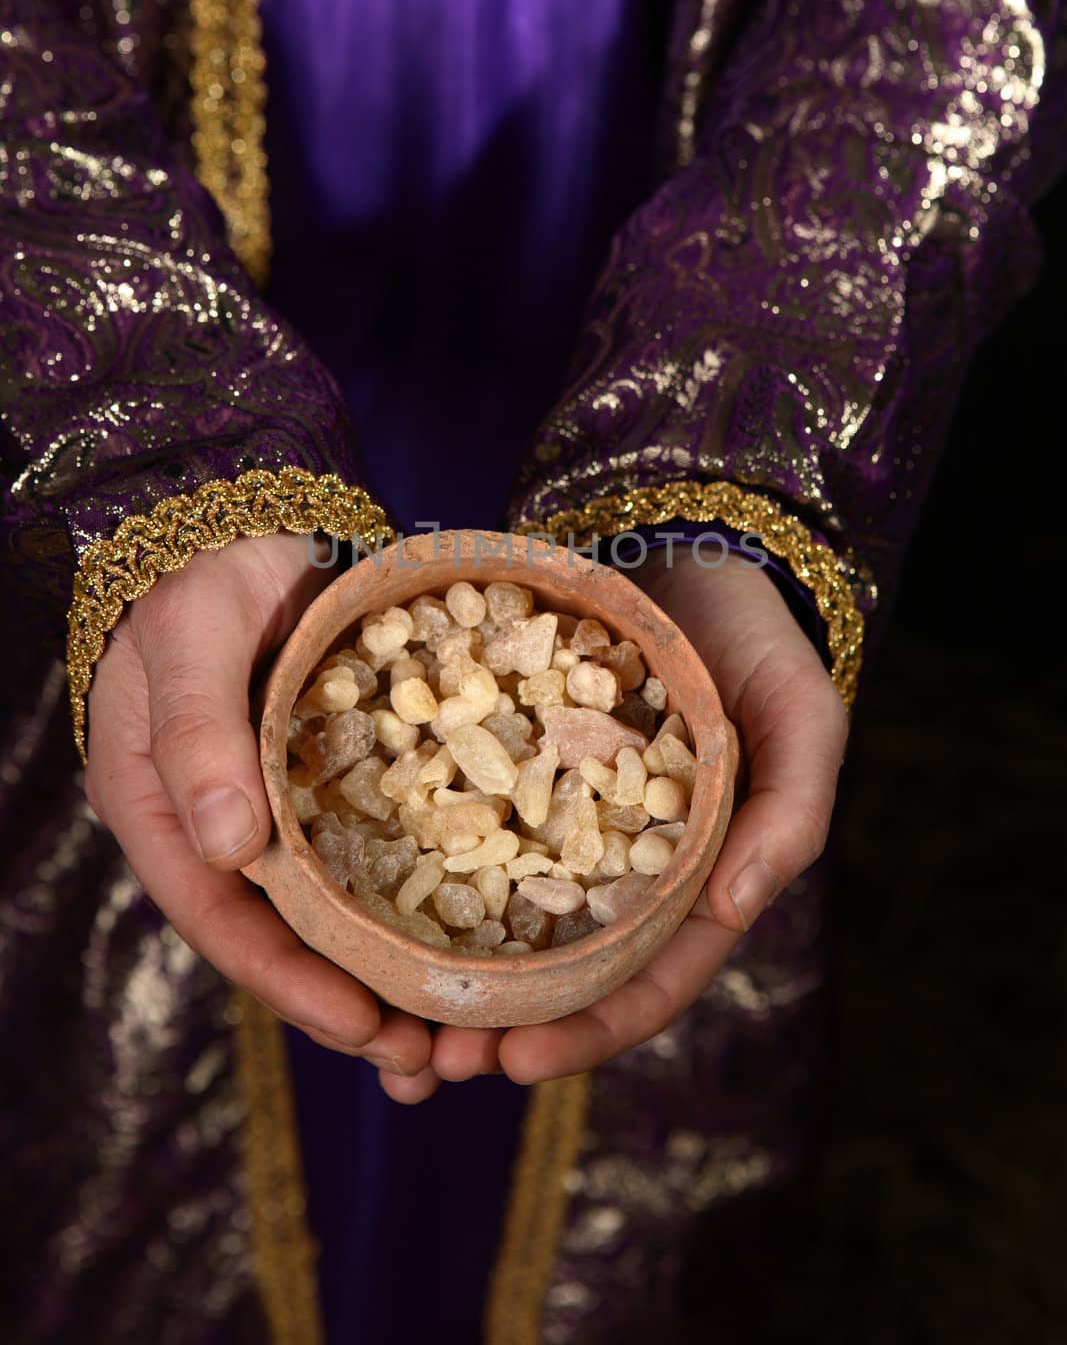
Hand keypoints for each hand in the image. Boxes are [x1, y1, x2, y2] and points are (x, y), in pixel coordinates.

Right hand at [84, 533, 431, 1077]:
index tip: (361, 1026)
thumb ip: (200, 736)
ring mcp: (276, 803)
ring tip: (458, 1037)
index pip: (221, 919)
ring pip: (331, 910)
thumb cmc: (203, 571)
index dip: (288, 981)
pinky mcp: (331, 778)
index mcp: (160, 809)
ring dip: (387, 972)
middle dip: (348, 1004)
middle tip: (426, 1062)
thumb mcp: (190, 641)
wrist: (251, 510)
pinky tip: (472, 935)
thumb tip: (230, 850)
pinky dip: (412, 901)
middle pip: (280, 937)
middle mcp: (219, 823)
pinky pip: (371, 853)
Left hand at [386, 550, 846, 1101]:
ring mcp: (566, 820)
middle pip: (564, 971)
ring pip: (507, 919)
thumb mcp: (802, 716)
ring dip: (453, 974)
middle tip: (429, 1063)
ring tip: (383, 1012)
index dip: (588, 1029)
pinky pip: (469, 831)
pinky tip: (367, 900)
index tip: (516, 1060)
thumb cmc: (762, 638)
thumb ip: (789, 811)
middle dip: (501, 1026)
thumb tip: (735, 912)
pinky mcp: (516, 768)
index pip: (648, 980)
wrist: (693, 548)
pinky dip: (428, 875)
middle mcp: (623, 865)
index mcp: (696, 877)